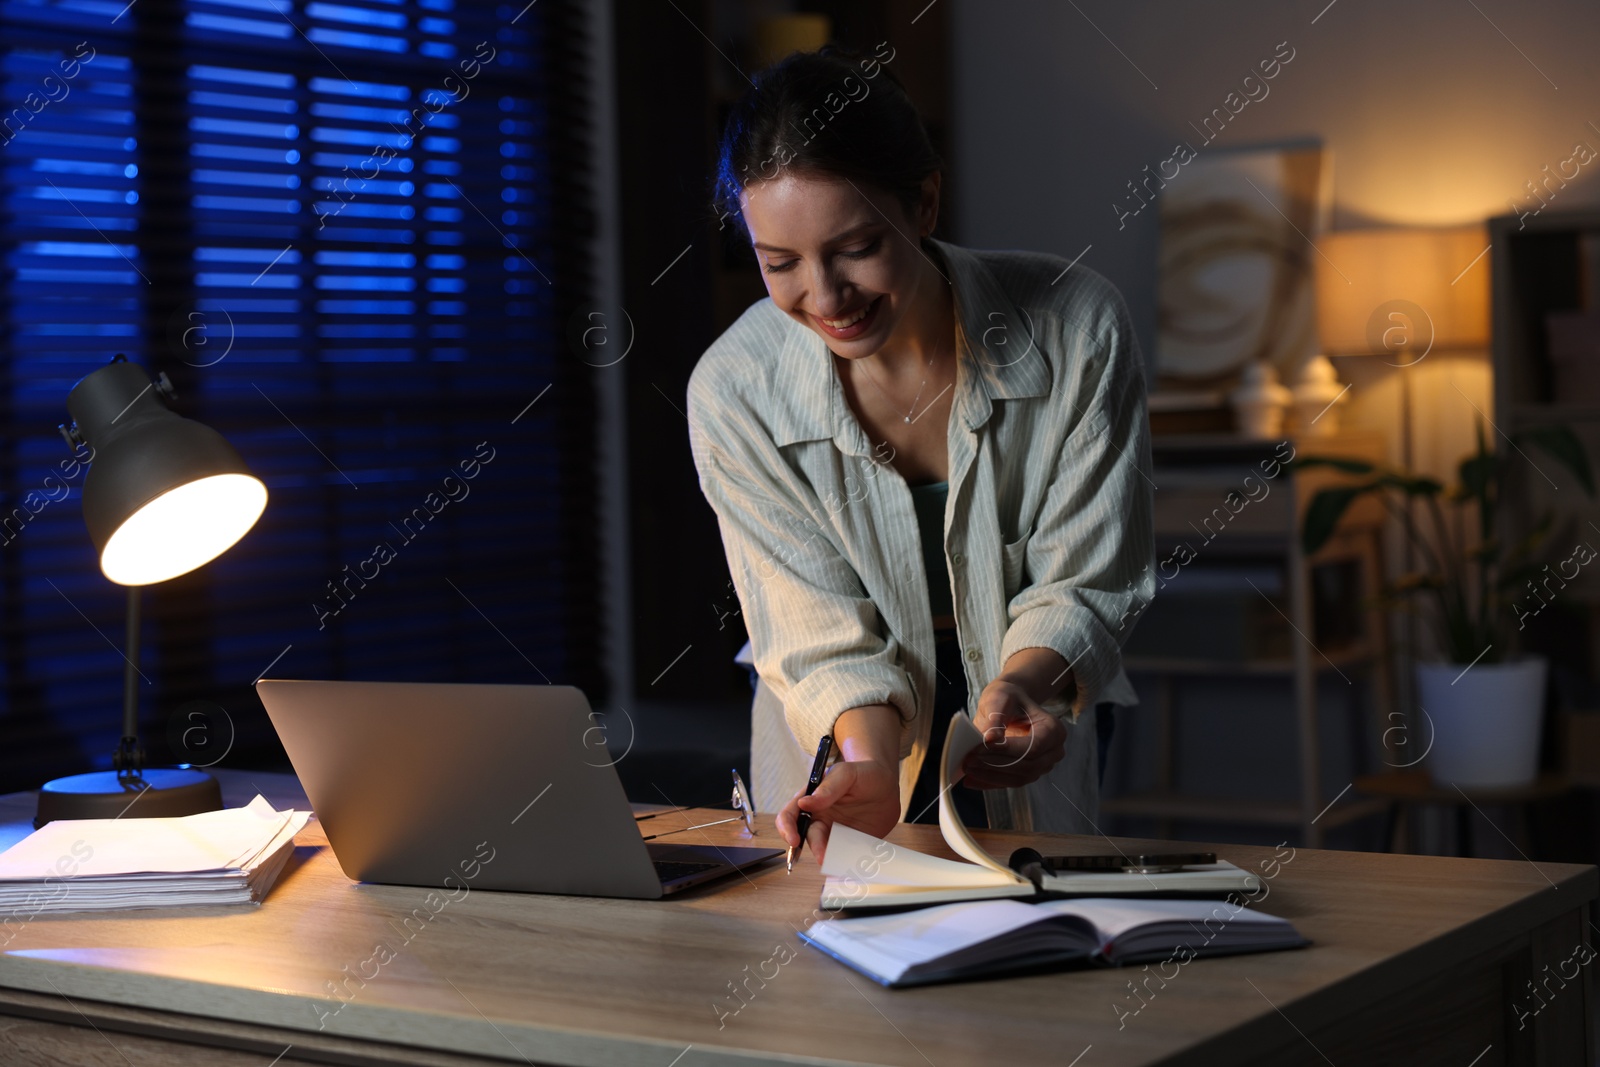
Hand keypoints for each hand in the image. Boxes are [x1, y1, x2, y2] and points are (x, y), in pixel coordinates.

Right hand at [775, 758, 899, 867]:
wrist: (888, 785)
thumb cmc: (863, 773)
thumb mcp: (847, 773)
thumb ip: (828, 787)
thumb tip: (804, 802)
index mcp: (811, 800)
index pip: (789, 816)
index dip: (786, 829)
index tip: (794, 839)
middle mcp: (819, 818)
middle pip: (808, 837)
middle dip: (814, 848)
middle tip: (824, 857)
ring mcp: (834, 833)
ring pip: (825, 850)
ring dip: (831, 858)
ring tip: (842, 863)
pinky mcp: (850, 844)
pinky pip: (845, 856)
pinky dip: (847, 862)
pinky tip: (854, 863)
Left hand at [961, 678, 1065, 788]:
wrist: (1009, 706)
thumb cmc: (1008, 699)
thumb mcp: (1000, 698)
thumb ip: (996, 717)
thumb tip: (989, 739)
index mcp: (1053, 730)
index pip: (1033, 747)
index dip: (1007, 749)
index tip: (982, 746)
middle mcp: (1053, 751)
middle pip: (1027, 766)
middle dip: (996, 764)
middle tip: (969, 759)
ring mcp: (1042, 766)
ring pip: (1019, 779)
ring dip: (991, 775)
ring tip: (967, 767)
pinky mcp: (1027, 775)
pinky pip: (1009, 783)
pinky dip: (989, 782)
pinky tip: (970, 779)